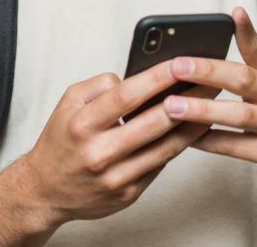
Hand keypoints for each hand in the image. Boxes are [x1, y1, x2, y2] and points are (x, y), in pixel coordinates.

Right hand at [1, 63, 214, 229]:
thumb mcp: (67, 103)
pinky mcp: (128, 194)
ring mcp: (115, 177)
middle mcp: (98, 153)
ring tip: (212, 105)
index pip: (126, 96)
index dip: (157, 78)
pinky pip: (160, 164)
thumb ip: (99, 85)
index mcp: (82, 124)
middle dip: (187, 99)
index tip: (181, 63)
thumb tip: (137, 77)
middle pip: (153, 123)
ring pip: (165, 147)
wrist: (44, 191)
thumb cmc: (61, 141)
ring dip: (193, 125)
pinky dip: (179, 146)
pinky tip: (194, 131)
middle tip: (211, 81)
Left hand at [165, 7, 256, 186]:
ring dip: (203, 110)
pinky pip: (236, 147)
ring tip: (172, 106)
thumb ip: (252, 59)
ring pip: (239, 116)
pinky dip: (209, 142)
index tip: (234, 14)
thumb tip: (227, 25)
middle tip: (177, 66)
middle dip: (208, 72)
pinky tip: (186, 137)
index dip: (247, 32)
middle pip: (244, 80)